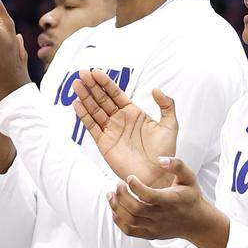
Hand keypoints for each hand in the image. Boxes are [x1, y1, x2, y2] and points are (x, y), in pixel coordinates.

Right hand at [74, 70, 178, 184]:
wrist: (157, 175)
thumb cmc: (165, 152)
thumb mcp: (170, 126)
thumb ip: (166, 105)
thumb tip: (155, 89)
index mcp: (133, 113)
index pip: (115, 94)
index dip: (105, 82)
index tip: (96, 71)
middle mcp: (120, 120)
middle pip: (102, 99)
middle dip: (92, 86)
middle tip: (82, 73)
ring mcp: (111, 131)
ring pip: (94, 111)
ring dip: (85, 97)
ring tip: (76, 84)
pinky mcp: (104, 144)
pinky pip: (92, 127)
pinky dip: (84, 116)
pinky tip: (77, 104)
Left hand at [108, 158, 228, 247]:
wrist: (197, 223)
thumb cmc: (191, 197)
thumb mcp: (190, 178)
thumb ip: (177, 165)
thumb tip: (160, 159)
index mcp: (171, 201)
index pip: (148, 196)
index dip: (135, 186)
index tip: (130, 177)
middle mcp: (162, 216)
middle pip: (135, 208)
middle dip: (122, 195)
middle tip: (118, 184)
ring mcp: (156, 227)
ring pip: (130, 220)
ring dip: (116, 207)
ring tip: (111, 194)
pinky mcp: (151, 235)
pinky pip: (130, 231)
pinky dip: (119, 221)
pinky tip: (115, 210)